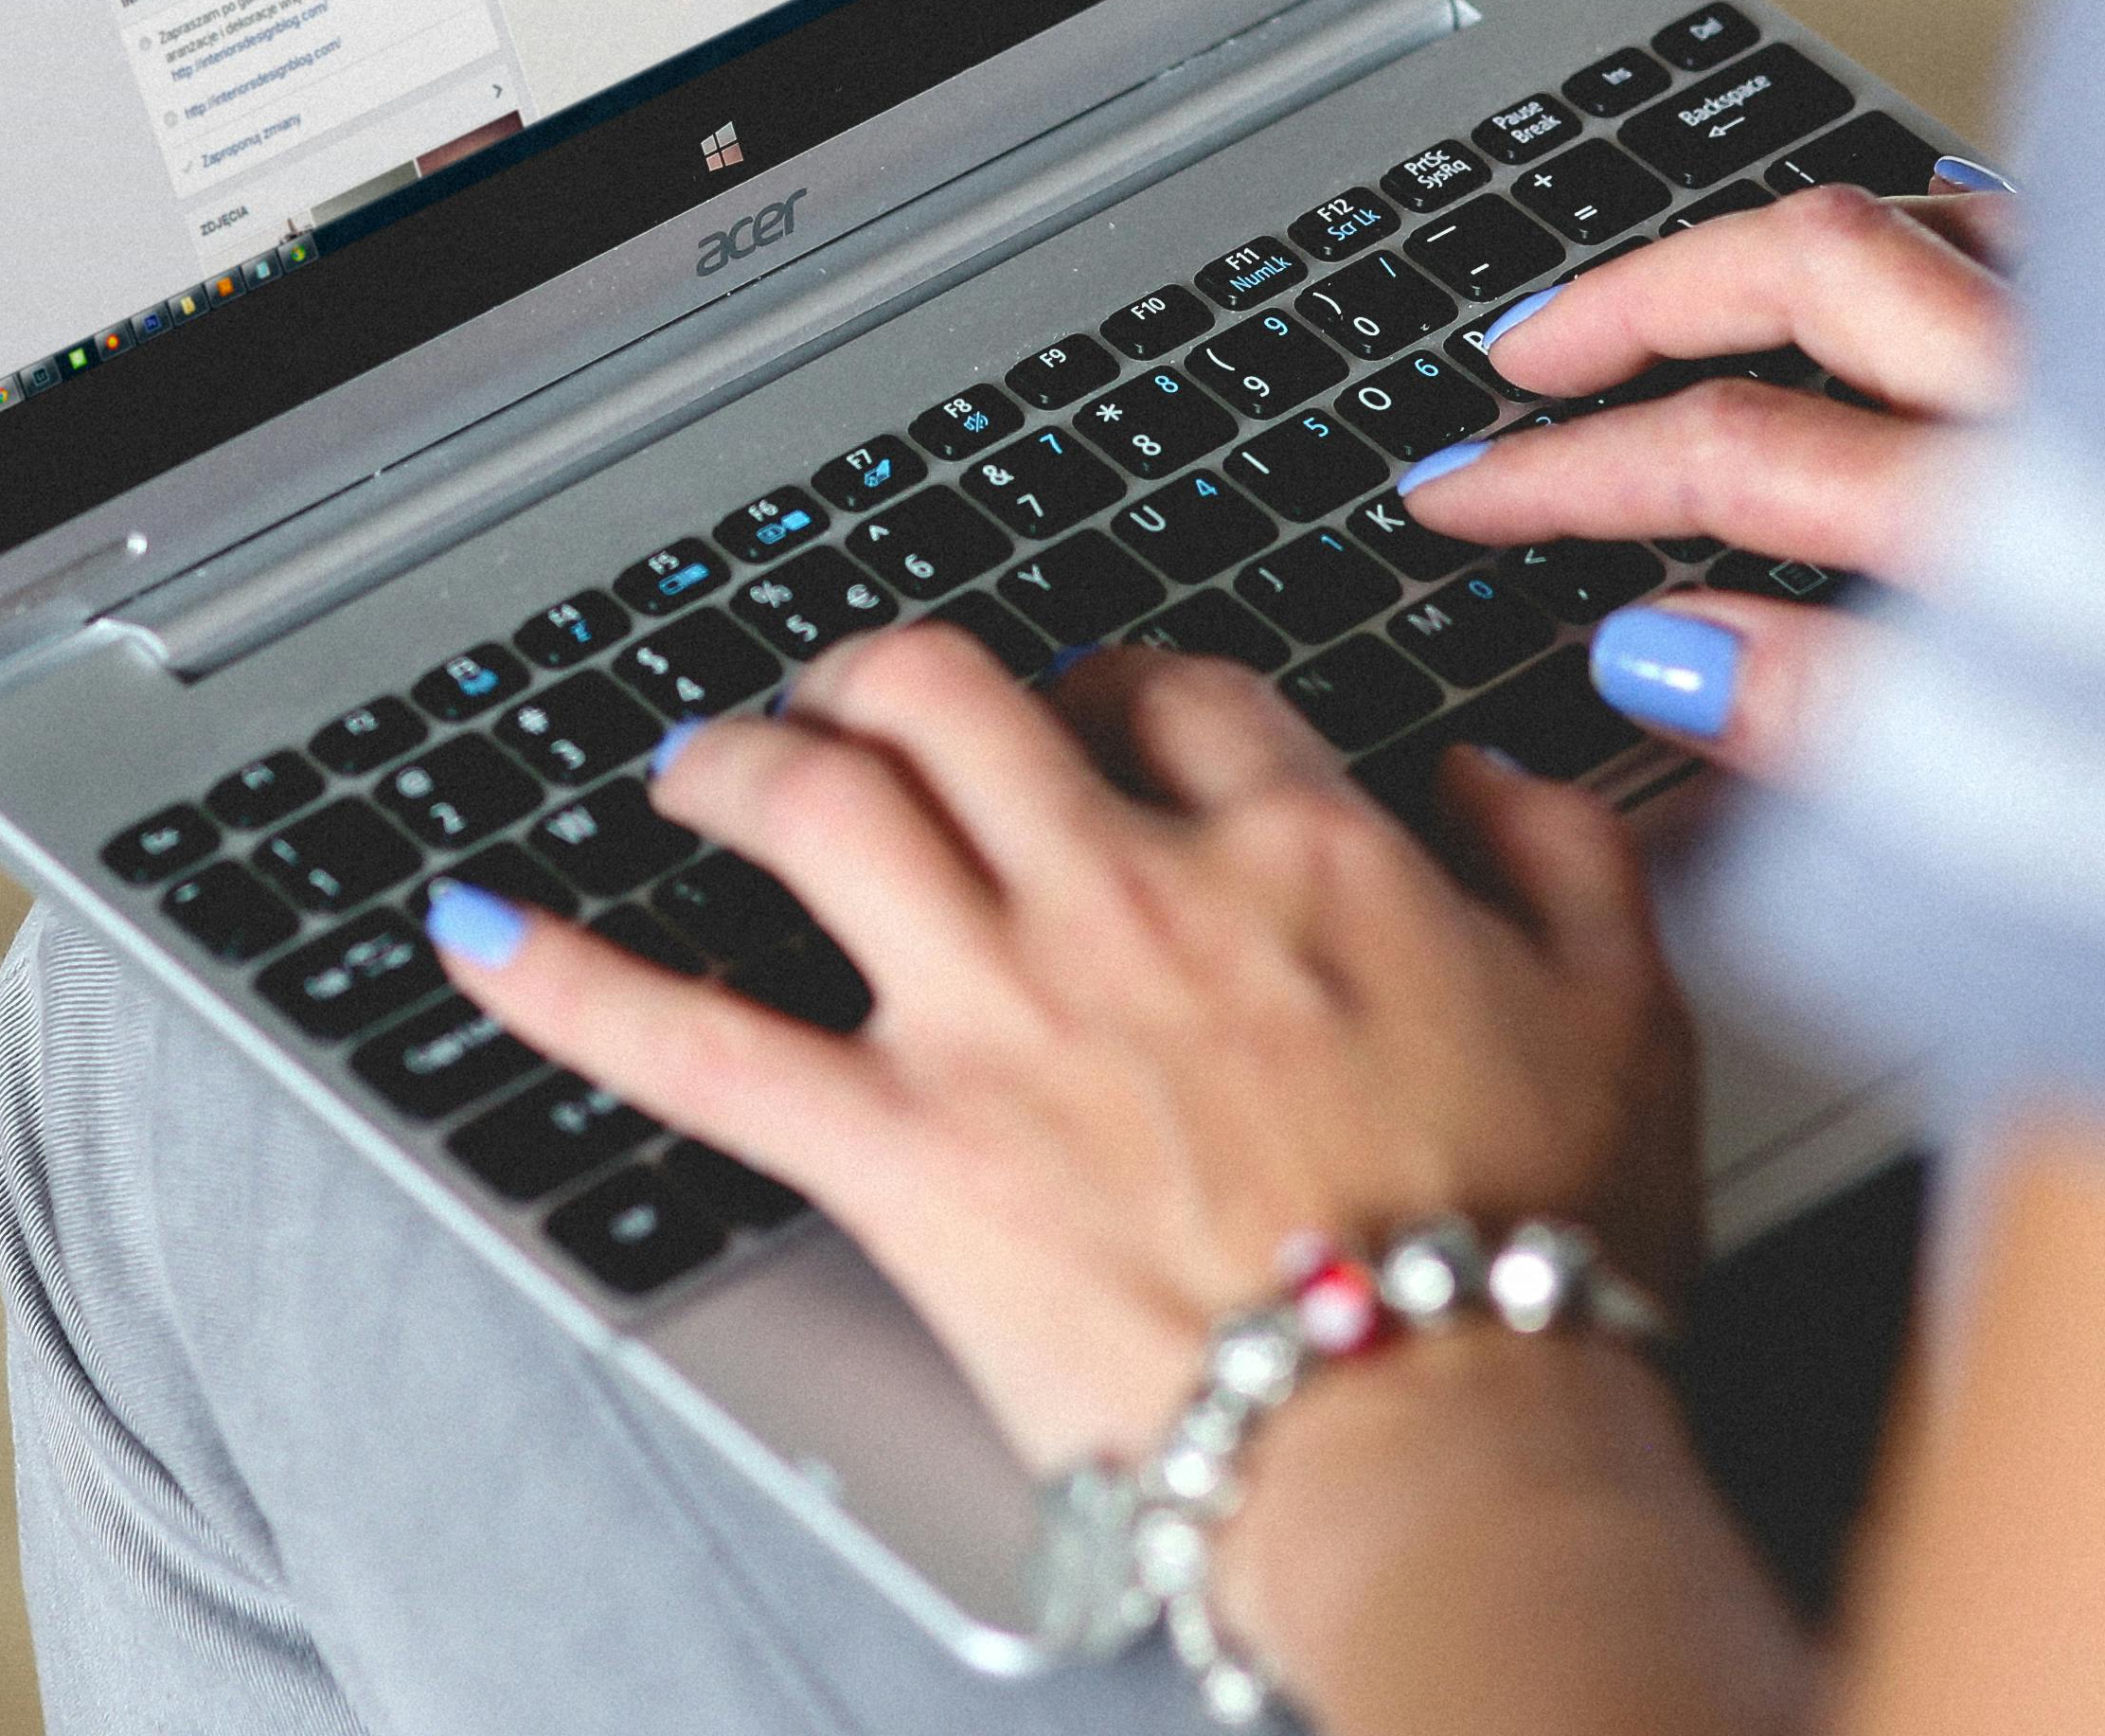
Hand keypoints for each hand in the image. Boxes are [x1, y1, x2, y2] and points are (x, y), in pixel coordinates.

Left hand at [429, 625, 1698, 1479]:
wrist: (1437, 1434)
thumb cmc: (1534, 1256)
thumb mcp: (1634, 1016)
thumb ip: (1565, 859)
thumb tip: (1489, 776)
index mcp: (1298, 853)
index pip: (1177, 696)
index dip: (1121, 689)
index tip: (1097, 717)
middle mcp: (1127, 893)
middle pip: (960, 698)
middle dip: (888, 670)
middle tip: (854, 690)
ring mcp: (999, 1011)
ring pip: (820, 803)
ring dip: (736, 758)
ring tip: (694, 758)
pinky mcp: (902, 1149)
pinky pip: (691, 1041)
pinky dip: (563, 978)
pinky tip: (470, 929)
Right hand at [1406, 181, 2022, 769]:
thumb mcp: (2032, 808)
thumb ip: (1833, 727)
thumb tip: (1662, 662)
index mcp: (2011, 521)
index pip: (1730, 454)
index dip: (1572, 478)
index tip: (1466, 499)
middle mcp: (2073, 398)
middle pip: (1812, 270)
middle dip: (1638, 304)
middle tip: (1530, 353)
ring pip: (1928, 215)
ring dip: (1777, 248)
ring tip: (1675, 288)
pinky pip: (2047, 241)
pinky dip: (1942, 235)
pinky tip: (1900, 249)